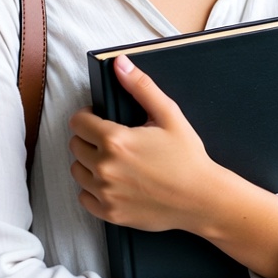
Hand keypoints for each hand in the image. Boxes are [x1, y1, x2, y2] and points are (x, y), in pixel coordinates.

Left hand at [69, 54, 217, 231]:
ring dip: (89, 163)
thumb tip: (119, 63)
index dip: (87, 116)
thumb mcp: (168, 114)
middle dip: (89, 138)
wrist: (202, 199)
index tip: (99, 119)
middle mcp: (105, 167)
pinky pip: (84, 197)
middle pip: (75, 145)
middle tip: (111, 139)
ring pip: (77, 171)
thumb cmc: (187, 156)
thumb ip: (140, 86)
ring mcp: (105, 193)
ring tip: (113, 160)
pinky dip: (93, 189)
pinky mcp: (110, 213)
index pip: (77, 122)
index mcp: (115, 140)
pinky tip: (113, 182)